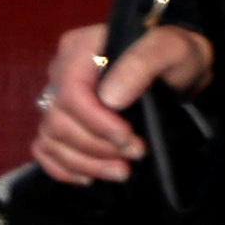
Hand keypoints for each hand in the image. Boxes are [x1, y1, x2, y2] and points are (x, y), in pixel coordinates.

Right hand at [31, 20, 215, 183]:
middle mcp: (61, 71)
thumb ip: (142, 63)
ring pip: (50, 138)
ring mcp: (57, 97)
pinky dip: (63, 167)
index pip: (71, 93)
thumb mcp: (171, 48)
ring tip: (121, 172)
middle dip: (96, 146)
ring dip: (84, 162)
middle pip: (58, 120)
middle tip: (134, 156)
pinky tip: (89, 177)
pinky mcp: (61, 119)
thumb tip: (110, 99)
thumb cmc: (175, 53)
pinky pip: (44, 148)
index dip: (96, 123)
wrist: (180, 67)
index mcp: (80, 48)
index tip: (129, 139)